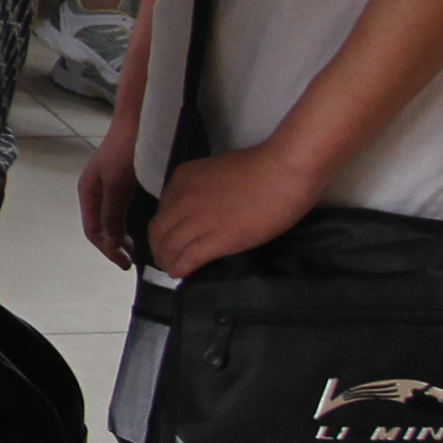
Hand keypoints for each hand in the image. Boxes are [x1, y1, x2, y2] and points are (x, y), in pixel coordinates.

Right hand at [81, 110, 141, 267]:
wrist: (140, 121)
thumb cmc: (126, 152)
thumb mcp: (117, 185)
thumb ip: (112, 214)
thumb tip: (110, 244)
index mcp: (89, 193)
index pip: (93, 231)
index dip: (108, 250)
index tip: (127, 264)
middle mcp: (98, 193)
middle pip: (103, 228)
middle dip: (117, 245)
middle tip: (138, 260)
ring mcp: (112, 187)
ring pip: (116, 220)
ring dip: (127, 235)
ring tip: (145, 247)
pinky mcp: (127, 182)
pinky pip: (127, 210)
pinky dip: (135, 222)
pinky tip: (149, 227)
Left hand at [149, 140, 321, 276]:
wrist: (283, 172)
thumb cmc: (261, 168)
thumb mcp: (216, 172)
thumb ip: (203, 190)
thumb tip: (203, 211)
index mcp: (182, 180)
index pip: (162, 211)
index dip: (165, 228)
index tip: (170, 238)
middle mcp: (181, 199)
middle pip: (158, 230)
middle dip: (159, 247)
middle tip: (165, 258)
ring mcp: (198, 219)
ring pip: (169, 247)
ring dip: (167, 261)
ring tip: (172, 270)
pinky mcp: (217, 239)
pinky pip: (188, 258)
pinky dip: (181, 268)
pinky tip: (182, 274)